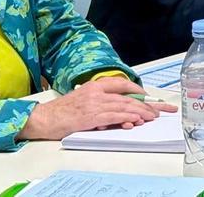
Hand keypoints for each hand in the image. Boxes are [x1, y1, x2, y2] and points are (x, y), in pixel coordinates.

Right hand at [17, 77, 175, 140]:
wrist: (44, 118)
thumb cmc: (62, 111)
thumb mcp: (82, 98)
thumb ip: (100, 99)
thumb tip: (120, 108)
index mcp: (94, 85)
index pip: (121, 83)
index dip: (136, 89)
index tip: (148, 96)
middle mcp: (97, 92)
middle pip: (127, 96)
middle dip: (146, 103)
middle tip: (159, 109)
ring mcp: (94, 104)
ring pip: (124, 106)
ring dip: (140, 112)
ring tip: (152, 116)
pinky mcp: (92, 116)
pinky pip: (114, 116)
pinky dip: (127, 118)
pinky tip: (136, 120)